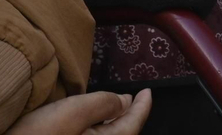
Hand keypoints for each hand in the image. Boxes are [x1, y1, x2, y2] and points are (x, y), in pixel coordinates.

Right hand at [6, 89, 152, 134]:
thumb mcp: (73, 112)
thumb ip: (102, 103)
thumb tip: (122, 102)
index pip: (132, 125)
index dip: (142, 107)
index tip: (148, 92)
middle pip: (119, 133)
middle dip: (126, 114)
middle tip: (132, 97)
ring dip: (108, 120)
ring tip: (113, 105)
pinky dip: (93, 127)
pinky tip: (87, 120)